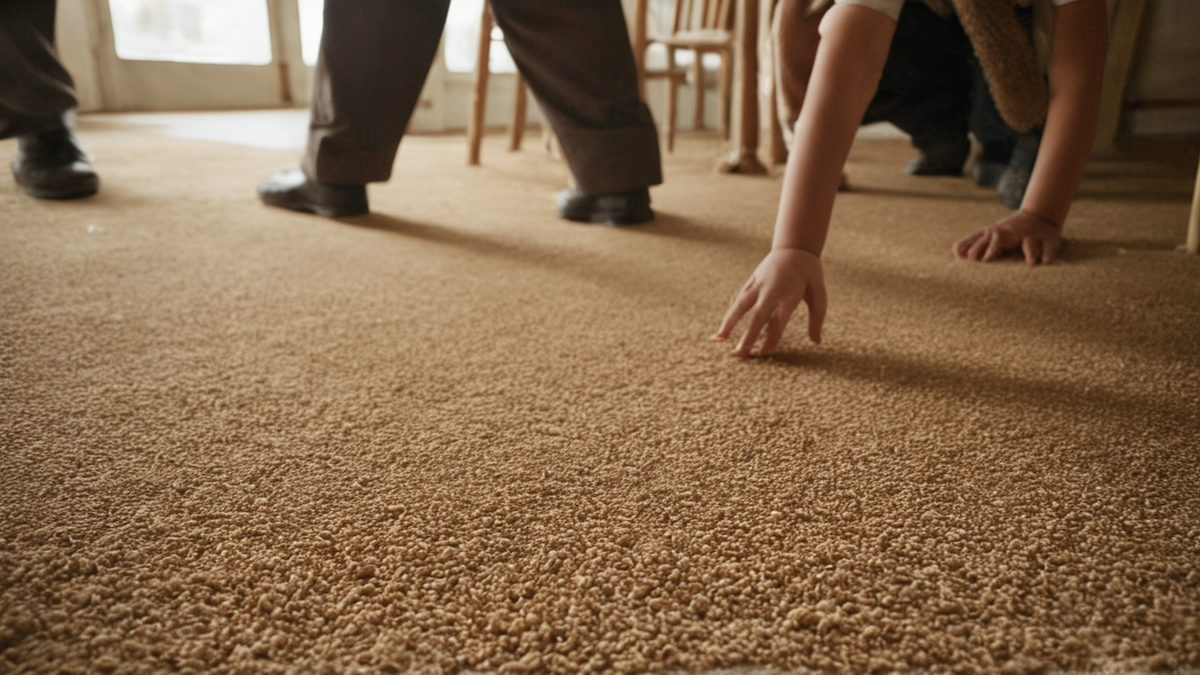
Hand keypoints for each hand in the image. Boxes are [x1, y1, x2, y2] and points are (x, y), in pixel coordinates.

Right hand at [712, 248, 826, 357]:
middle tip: (738, 354)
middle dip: (746, 335)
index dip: (770, 338)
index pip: (778, 320)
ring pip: (741, 305)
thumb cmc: (809, 272)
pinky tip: (723, 327)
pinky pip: (739, 298)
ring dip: (729, 323)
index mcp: (789, 293)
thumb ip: (817, 318)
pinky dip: (731, 313)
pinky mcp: (752, 281)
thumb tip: (817, 342)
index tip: (763, 354)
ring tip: (717, 339)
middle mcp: (771, 288)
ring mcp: (759, 283)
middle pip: (756, 315)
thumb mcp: (819, 293)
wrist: (794, 246)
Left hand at [954, 210, 1062, 264]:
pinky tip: (1047, 262)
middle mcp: (1013, 232)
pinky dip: (1049, 254)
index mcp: (996, 233)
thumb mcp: (990, 234)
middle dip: (994, 248)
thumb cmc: (1008, 232)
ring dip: (1031, 252)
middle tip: (987, 260)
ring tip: (1030, 263)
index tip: (970, 258)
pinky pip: (1050, 247)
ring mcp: (1032, 235)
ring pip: (1030, 242)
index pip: (984, 239)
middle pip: (1002, 238)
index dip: (977, 248)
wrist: (1038, 216)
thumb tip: (956, 252)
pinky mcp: (1050, 239)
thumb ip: (974, 243)